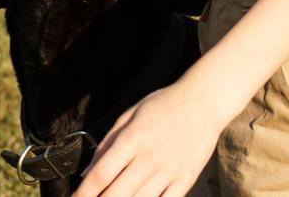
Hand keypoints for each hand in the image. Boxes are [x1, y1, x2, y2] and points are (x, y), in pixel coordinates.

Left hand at [71, 76, 227, 195]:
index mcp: (132, 139)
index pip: (101, 173)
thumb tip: (86, 172)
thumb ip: (106, 143)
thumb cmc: (163, 105)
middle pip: (116, 193)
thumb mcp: (130, 115)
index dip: (84, 192)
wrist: (204, 101)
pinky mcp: (186, 179)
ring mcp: (169, 171)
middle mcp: (149, 158)